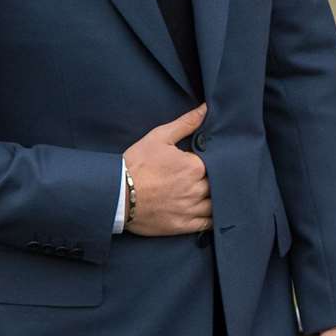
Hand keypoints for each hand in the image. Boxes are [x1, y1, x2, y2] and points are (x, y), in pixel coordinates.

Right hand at [123, 104, 210, 236]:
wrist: (115, 194)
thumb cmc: (137, 164)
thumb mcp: (159, 137)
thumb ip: (186, 123)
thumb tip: (206, 109)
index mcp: (194, 167)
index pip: (217, 163)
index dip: (216, 161)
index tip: (210, 161)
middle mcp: (196, 189)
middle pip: (218, 184)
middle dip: (218, 179)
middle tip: (215, 176)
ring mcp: (190, 209)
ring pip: (216, 205)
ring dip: (219, 199)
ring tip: (217, 193)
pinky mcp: (182, 226)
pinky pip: (208, 223)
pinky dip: (214, 219)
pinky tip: (215, 213)